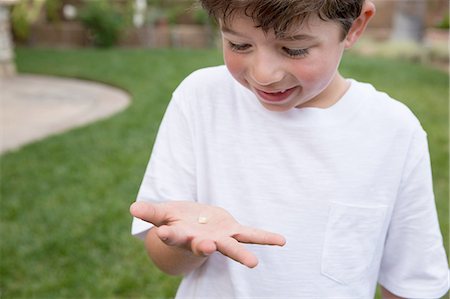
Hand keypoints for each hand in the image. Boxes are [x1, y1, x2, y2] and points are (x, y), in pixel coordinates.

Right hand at [130, 201, 285, 267]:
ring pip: (230, 247)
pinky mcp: (233, 232)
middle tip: (207, 248)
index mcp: (181, 236)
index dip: (169, 233)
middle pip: (202, 246)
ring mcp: (219, 238)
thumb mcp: (163, 213)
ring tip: (253, 264)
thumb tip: (132, 207)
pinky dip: (265, 238)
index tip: (164, 232)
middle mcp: (200, 241)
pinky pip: (250, 235)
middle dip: (205, 248)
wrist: (194, 224)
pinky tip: (281, 241)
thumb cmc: (177, 219)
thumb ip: (151, 212)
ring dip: (240, 255)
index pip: (173, 235)